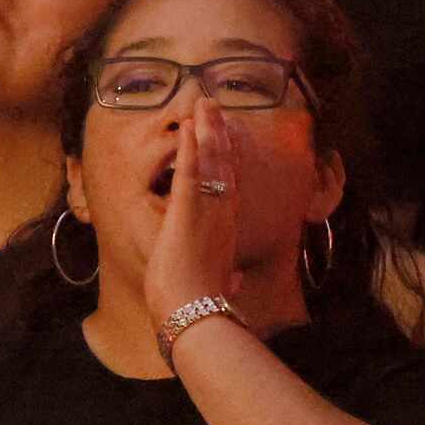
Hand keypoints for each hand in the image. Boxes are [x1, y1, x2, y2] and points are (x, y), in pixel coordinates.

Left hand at [141, 100, 244, 323]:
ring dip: (206, 132)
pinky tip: (188, 127)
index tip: (225, 142)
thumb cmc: (204, 310)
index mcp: (226, 234)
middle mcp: (222, 218)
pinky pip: (189, 173)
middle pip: (224, 167)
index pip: (228, 189)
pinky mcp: (186, 214)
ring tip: (204, 105)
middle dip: (219, 136)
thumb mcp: (219, 291)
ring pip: (210, 164)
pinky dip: (189, 149)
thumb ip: (229, 282)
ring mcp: (206, 213)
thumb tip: (238, 285)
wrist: (195, 319)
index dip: (228, 162)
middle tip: (215, 108)